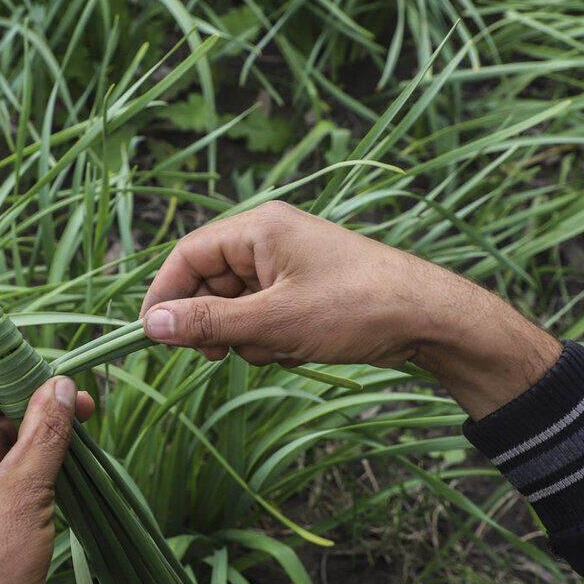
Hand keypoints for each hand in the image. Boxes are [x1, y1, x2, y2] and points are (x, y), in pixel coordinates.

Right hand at [140, 201, 560, 418]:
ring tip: (277, 349)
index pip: (188, 255)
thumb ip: (209, 323)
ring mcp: (289, 265)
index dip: (165, 295)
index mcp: (260, 227)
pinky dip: (270, 338)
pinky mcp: (305, 290)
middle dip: (214, 323)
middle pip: (210, 281)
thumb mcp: (275, 321)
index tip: (153, 337)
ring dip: (245, 336)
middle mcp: (270, 238)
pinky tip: (296, 350)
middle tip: (220, 357)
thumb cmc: (356, 308)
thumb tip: (152, 326)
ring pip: (237, 304)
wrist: (430, 318)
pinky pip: (264, 314)